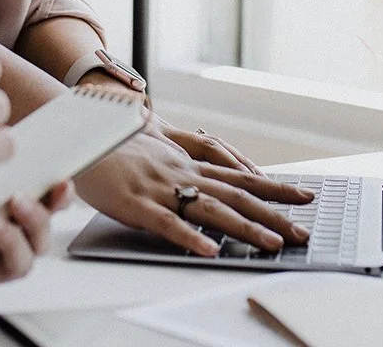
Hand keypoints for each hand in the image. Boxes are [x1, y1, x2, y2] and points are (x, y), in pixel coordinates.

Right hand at [73, 115, 313, 255]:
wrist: (76, 133)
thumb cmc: (114, 139)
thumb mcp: (156, 136)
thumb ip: (186, 146)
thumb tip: (215, 158)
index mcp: (187, 161)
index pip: (241, 175)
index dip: (274, 186)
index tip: (306, 195)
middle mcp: (181, 172)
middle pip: (236, 194)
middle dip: (274, 213)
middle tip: (304, 231)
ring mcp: (160, 187)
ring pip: (210, 208)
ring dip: (244, 227)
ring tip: (272, 243)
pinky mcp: (135, 203)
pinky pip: (167, 222)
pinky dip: (189, 236)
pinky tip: (209, 250)